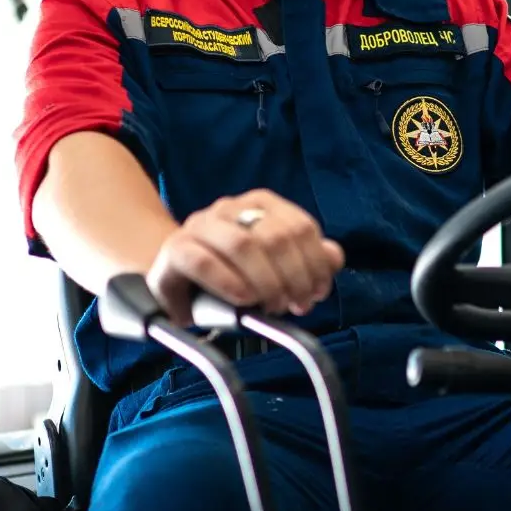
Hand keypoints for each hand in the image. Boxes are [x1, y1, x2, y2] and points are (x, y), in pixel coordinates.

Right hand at [146, 189, 344, 325]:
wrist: (177, 279)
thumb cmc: (232, 273)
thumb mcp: (274, 267)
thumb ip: (308, 259)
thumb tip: (333, 257)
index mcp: (259, 204)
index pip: (300, 227)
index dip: (316, 263)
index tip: (319, 293)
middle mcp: (229, 208)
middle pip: (275, 237)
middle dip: (294, 277)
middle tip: (297, 305)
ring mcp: (200, 226)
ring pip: (242, 245)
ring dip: (266, 282)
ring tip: (273, 306)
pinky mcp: (176, 250)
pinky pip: (204, 262)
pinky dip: (229, 283)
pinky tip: (244, 299)